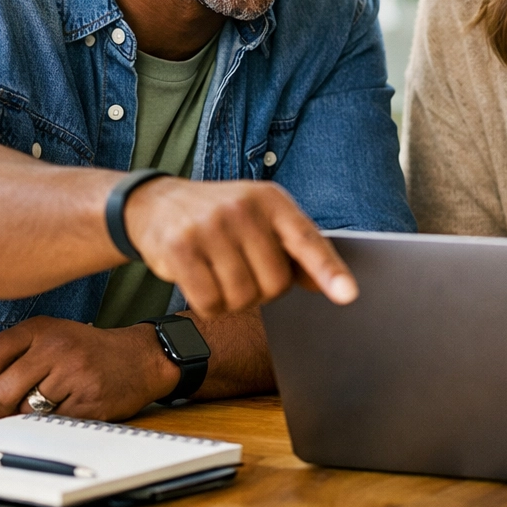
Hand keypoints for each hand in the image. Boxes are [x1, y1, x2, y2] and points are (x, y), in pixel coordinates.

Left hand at [0, 316, 178, 423]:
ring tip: (50, 400)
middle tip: (10, 408)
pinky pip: (51, 423)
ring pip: (26, 410)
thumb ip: (3, 361)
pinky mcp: (90, 400)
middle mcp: (58, 346)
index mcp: (40, 328)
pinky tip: (68, 406)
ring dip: (28, 415)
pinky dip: (51, 422)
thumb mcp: (45, 342)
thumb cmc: (86, 352)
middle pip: (3, 389)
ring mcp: (75, 373)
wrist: (141, 358)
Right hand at [124, 177, 356, 318]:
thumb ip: (295, 250)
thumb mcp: (262, 219)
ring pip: (242, 298)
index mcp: (271, 200)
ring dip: (233, 300)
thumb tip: (331, 286)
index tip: (348, 295)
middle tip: (244, 273)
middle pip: (275, 283)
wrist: (157, 203)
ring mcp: (209, 227)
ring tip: (220, 274)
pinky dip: (209, 305)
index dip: (329, 271)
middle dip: (263, 292)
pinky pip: (209, 303)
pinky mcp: (179, 249)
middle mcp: (243, 209)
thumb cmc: (221, 218)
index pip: (306, 240)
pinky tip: (200, 282)